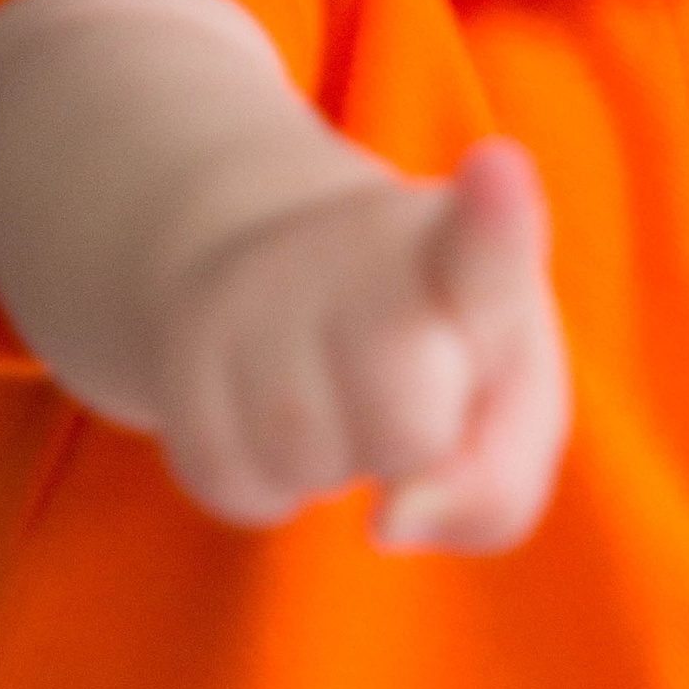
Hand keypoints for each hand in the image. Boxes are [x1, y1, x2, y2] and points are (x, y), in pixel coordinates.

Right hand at [148, 136, 569, 552]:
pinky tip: (274, 420)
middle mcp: (358, 250)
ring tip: (338, 403)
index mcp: (466, 253)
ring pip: (306, 456)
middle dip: (416, 448)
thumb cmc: (433, 356)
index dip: (497, 219)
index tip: (498, 166)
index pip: (486, 245)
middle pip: (405, 421)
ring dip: (334, 466)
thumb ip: (497, 487)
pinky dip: (266, 485)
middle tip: (411, 402)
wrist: (278, 272)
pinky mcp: (183, 345)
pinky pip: (233, 479)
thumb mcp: (505, 413)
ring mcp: (258, 288)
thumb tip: (389, 523)